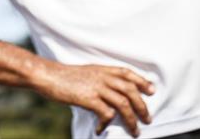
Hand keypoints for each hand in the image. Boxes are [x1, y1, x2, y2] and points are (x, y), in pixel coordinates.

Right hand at [33, 61, 154, 136]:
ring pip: (123, 104)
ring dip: (131, 119)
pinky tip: (101, 129)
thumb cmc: (65, 76)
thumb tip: (112, 93)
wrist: (48, 75)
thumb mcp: (87, 73)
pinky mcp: (89, 99)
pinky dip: (107, 124)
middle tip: (147, 118)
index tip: (151, 90)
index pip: (128, 73)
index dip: (142, 81)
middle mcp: (103, 77)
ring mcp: (97, 87)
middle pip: (130, 90)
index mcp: (103, 69)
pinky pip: (106, 114)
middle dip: (142, 106)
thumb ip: (100, 79)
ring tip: (134, 130)